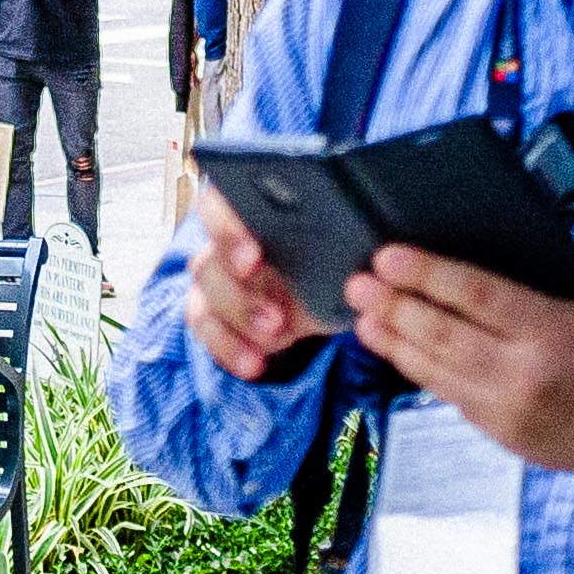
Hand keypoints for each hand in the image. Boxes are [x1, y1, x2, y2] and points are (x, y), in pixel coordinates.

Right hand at [184, 186, 339, 378]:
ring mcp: (216, 282)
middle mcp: (225, 246)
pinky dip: (230, 350)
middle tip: (276, 317)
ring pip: (204, 300)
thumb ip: (342, 237)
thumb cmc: (329, 258)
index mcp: (251, 213)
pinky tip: (254, 365)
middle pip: (208, 263)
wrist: (327, 292)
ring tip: (277, 335)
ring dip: (240, 322)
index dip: (227, 230)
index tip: (254, 257)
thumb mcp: (342, 246)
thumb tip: (369, 240)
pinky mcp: (213, 315)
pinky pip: (208, 331)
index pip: (218, 207)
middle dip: (238, 293)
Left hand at [346, 245, 573, 494]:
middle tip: (358, 283)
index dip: (428, 275)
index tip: (388, 256)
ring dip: (393, 341)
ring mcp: (509, 411)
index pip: (479, 298)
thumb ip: (537, 293)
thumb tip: (472, 262)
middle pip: (444, 336)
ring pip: (435, 372)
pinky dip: (419, 368)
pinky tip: (396, 348)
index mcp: (557, 333)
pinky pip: (449, 394)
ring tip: (363, 315)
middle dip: (394, 306)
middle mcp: (527, 375)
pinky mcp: (501, 434)